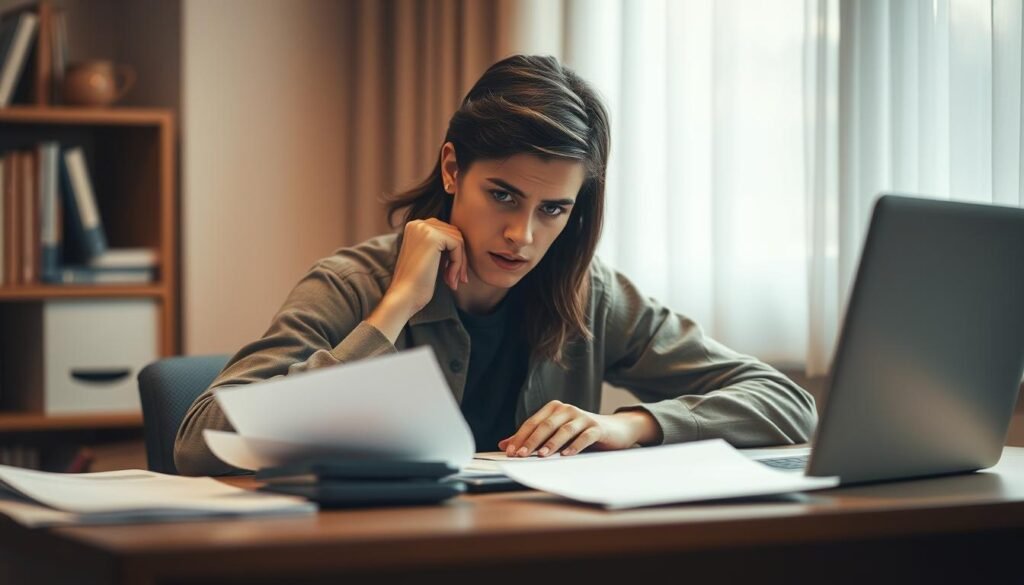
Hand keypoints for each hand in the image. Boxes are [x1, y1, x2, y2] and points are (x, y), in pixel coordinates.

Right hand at [367, 219, 467, 341]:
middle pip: (454, 234)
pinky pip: (458, 246)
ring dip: (459, 263)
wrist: (404, 296)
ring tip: (452, 281)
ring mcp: (425, 228)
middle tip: (457, 279)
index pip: (446, 232)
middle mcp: (418, 223)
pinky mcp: (433, 237)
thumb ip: (440, 246)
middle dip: (459, 258)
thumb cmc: (416, 282)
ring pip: (458, 240)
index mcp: (415, 226)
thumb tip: (462, 243)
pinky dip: (458, 264)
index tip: (452, 274)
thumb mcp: (428, 257)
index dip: (453, 254)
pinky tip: (450, 280)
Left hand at [498, 401, 660, 456]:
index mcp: (554, 408)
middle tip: (521, 455)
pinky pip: (584, 437)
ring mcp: (583, 417)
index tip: (510, 452)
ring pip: (564, 430)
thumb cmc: (580, 432)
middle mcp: (567, 409)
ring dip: (551, 443)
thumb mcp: (555, 433)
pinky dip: (574, 446)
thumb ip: (531, 438)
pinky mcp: (597, 427)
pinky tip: (566, 455)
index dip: (520, 437)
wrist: (615, 429)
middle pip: (546, 425)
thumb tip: (504, 445)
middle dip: (531, 441)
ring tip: (541, 455)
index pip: (532, 423)